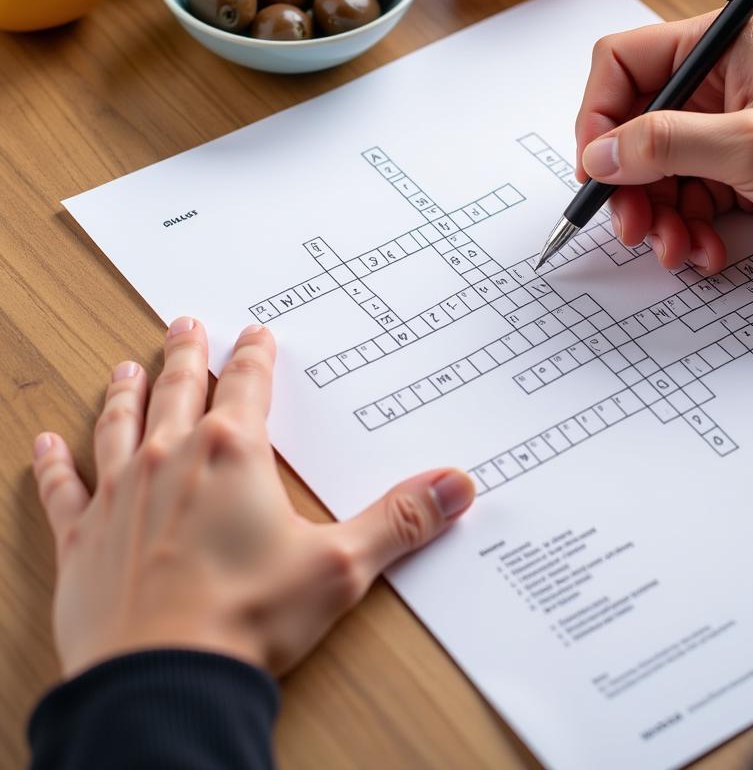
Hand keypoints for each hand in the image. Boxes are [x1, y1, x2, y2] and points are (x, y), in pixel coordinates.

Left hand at [32, 317, 474, 679]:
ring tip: (127, 366)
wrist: (163, 680)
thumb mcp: (341, 564)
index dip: (254, 355)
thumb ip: (401, 519)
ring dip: (125, 390)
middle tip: (185, 324)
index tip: (255, 333)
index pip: (247, 385)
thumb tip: (456, 485)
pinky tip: (44, 443)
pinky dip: (52, 464)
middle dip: (186, 354)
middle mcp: (171, 458)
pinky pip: (62, 490)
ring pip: (119, 423)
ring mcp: (119, 495)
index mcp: (233, 454)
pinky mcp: (82, 540)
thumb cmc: (248, 617)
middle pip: (180, 388)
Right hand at [575, 11, 752, 271]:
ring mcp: (721, 131)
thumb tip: (598, 155)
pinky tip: (706, 251)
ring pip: (653, 173)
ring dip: (657, 216)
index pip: (623, 64)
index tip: (596, 167)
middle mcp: (713, 84)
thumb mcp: (752, 144)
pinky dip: (686, 229)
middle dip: (628, 183)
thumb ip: (667, 145)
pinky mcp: (731, 171)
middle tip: (631, 227)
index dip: (598, 115)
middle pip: (632, 128)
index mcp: (718, 47)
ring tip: (676, 249)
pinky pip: (683, 200)